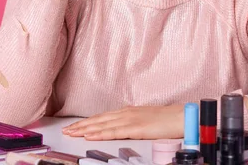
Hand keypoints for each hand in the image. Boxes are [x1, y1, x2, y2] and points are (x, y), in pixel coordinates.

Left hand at [61, 105, 183, 140]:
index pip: (102, 117)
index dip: (87, 121)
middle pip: (98, 120)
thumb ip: (132, 122)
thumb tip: (122, 128)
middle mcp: (125, 113)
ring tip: (71, 133)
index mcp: (128, 111)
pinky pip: (114, 132)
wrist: (182, 117)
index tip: (74, 126)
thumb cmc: (167, 120)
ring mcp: (129, 120)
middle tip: (65, 130)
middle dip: (80, 125)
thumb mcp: (145, 119)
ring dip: (85, 129)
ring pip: (102, 125)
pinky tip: (90, 136)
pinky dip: (100, 133)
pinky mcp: (135, 128)